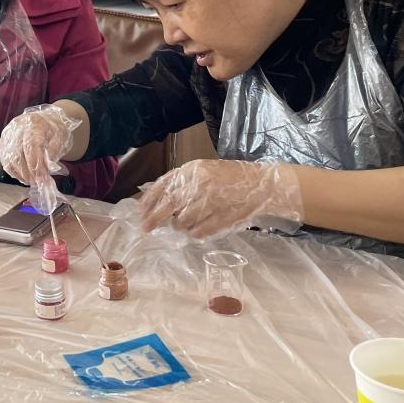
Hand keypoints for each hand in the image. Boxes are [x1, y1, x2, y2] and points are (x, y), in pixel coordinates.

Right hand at [0, 104, 80, 188]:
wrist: (46, 120)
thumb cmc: (54, 129)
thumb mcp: (61, 137)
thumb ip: (54, 150)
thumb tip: (46, 167)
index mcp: (33, 123)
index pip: (31, 147)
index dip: (36, 165)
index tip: (43, 180)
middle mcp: (17, 127)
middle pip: (17, 155)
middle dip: (28, 173)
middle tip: (39, 183)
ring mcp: (8, 135)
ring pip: (9, 160)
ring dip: (21, 174)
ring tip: (33, 180)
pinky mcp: (4, 143)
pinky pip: (5, 161)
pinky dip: (15, 172)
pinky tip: (25, 176)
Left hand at [139, 160, 302, 237]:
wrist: (263, 186)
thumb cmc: (231, 179)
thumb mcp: (204, 172)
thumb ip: (182, 183)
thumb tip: (155, 201)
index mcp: (193, 170)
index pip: (163, 185)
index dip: (149, 200)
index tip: (140, 212)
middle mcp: (199, 184)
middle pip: (168, 206)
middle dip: (154, 219)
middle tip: (146, 228)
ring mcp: (210, 202)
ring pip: (182, 222)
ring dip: (180, 226)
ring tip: (188, 222)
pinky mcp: (220, 218)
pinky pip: (198, 232)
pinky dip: (195, 232)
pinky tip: (200, 228)